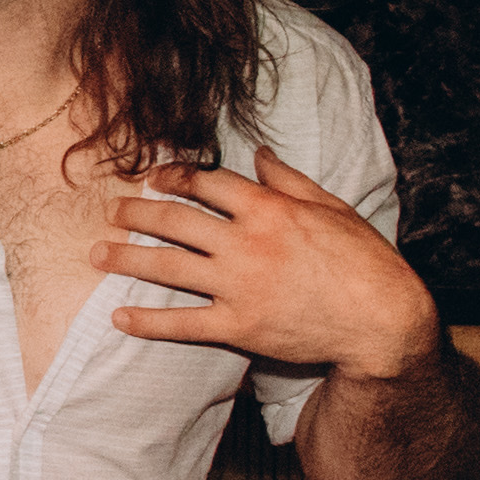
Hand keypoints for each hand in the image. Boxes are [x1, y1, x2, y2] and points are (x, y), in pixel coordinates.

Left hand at [102, 152, 442, 374]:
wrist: (382, 322)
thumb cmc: (364, 261)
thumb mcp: (332, 208)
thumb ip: (289, 181)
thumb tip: (258, 153)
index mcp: (268, 209)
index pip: (206, 182)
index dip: (173, 176)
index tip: (153, 178)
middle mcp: (246, 244)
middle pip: (175, 220)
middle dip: (136, 213)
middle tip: (111, 211)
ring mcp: (239, 286)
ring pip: (168, 267)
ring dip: (127, 258)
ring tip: (97, 253)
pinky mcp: (239, 326)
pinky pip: (182, 324)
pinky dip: (148, 321)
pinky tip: (119, 317)